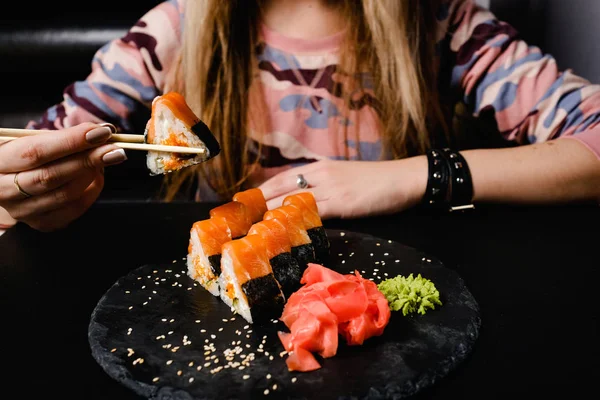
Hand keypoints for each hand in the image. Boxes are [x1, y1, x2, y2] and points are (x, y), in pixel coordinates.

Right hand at [0, 122, 127, 231]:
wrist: (10, 180)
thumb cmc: (25, 155)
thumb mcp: (33, 139)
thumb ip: (64, 137)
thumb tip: (101, 133)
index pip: (36, 152)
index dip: (71, 142)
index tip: (100, 133)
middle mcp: (3, 190)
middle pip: (51, 176)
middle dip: (88, 160)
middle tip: (114, 149)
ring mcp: (22, 211)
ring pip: (65, 194)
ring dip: (92, 174)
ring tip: (106, 157)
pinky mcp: (42, 223)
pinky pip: (74, 209)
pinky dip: (91, 191)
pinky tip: (97, 176)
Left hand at [258, 158, 427, 218]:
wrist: (405, 178)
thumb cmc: (378, 180)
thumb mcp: (345, 178)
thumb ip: (325, 188)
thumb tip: (305, 203)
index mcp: (320, 167)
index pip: (282, 177)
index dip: (261, 190)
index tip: (243, 201)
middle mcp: (321, 174)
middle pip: (281, 187)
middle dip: (258, 202)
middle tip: (239, 216)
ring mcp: (331, 187)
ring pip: (292, 199)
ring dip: (271, 213)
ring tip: (251, 226)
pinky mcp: (343, 202)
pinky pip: (315, 211)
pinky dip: (297, 220)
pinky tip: (284, 229)